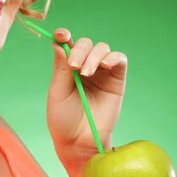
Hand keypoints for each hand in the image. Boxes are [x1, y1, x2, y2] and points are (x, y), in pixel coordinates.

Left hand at [47, 28, 127, 164]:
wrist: (79, 142)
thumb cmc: (63, 119)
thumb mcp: (57, 92)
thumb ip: (60, 68)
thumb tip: (58, 43)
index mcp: (67, 68)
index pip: (66, 44)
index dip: (64, 35)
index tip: (62, 35)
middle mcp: (84, 66)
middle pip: (85, 43)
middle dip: (79, 50)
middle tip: (74, 67)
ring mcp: (102, 72)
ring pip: (101, 48)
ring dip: (94, 56)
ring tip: (86, 73)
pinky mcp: (117, 80)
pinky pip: (119, 60)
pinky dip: (113, 57)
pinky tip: (104, 66)